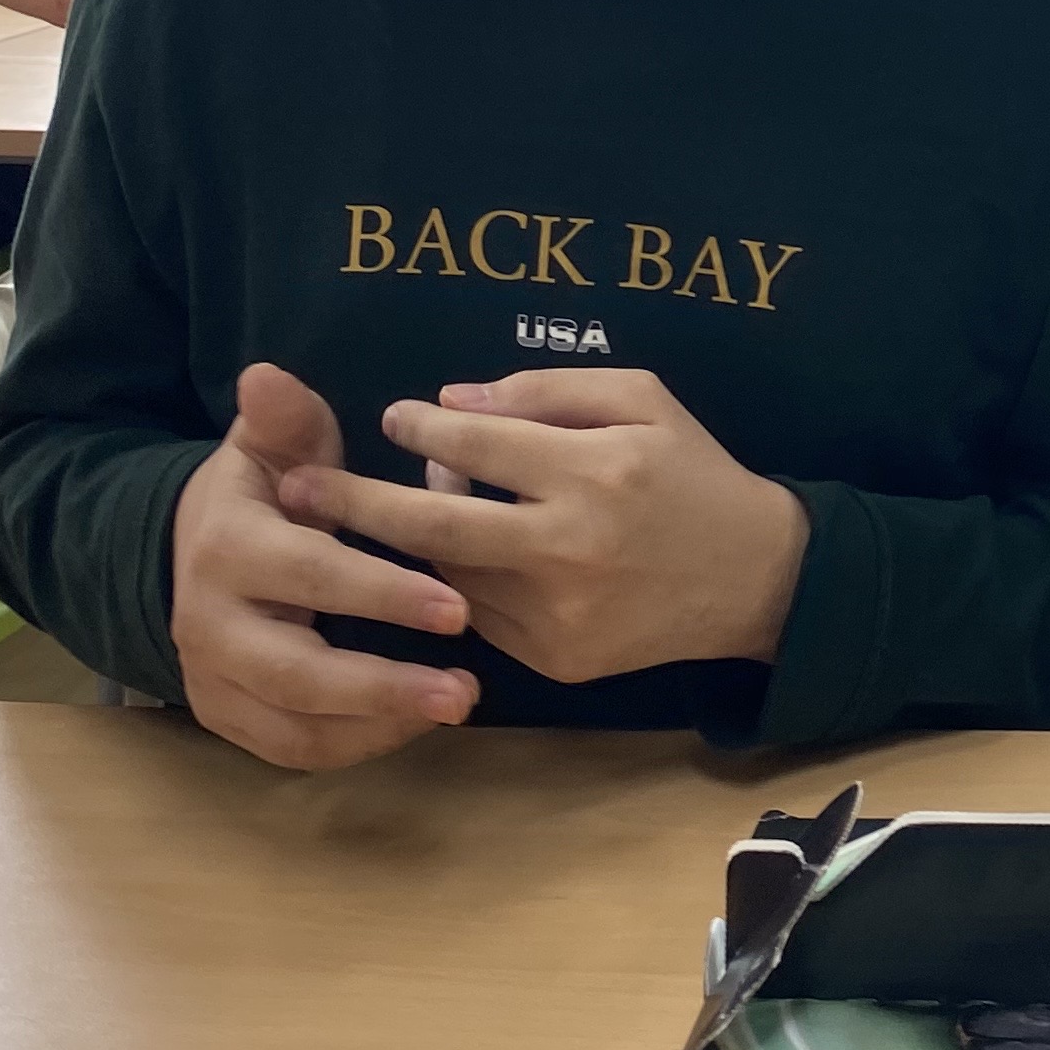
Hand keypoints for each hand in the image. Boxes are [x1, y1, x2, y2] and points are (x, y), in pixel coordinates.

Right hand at [169, 362, 478, 770]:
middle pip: (299, 673)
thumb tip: (267, 374)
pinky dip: (354, 747)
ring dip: (379, 726)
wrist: (188, 552)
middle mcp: (210, 625)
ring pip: (296, 727)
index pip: (312, 575)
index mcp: (228, 549)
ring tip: (457, 706)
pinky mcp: (227, 718)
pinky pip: (292, 750)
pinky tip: (414, 724)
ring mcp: (215, 680)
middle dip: (385, 686)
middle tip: (466, 689)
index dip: (383, 594)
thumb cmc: (260, 493)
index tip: (457, 608)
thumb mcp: (268, 447)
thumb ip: (284, 418)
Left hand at [285, 368, 812, 685]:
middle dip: (355, 503)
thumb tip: (450, 400)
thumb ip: (547, 389)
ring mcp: (560, 613)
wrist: (755, 580)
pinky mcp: (555, 659)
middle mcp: (571, 547)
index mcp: (595, 472)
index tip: (395, 416)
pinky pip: (479, 615)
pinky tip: (459, 559)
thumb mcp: (644, 400)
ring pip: (447, 575)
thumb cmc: (691, 474)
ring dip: (412, 542)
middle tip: (293, 487)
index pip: (478, 444)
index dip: (423, 427)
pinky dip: (457, 583)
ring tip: (388, 517)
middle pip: (434, 524)